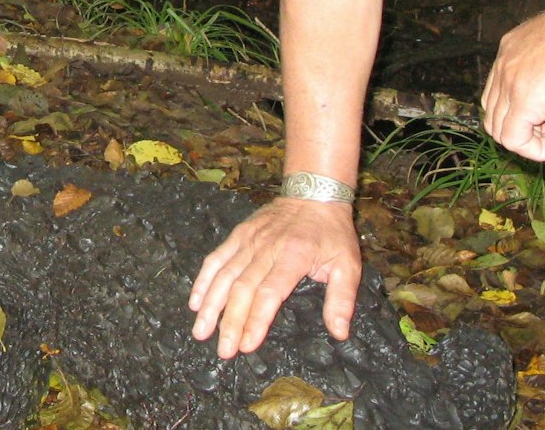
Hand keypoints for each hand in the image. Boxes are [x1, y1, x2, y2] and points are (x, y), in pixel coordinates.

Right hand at [188, 196, 359, 356]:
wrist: (313, 193)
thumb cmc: (332, 233)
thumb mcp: (348, 264)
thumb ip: (342, 299)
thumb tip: (340, 332)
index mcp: (293, 256)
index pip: (269, 293)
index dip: (255, 320)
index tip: (247, 345)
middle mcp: (265, 248)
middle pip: (242, 289)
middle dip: (230, 322)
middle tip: (223, 351)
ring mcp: (248, 240)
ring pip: (223, 276)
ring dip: (211, 306)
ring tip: (201, 332)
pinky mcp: (238, 235)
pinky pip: (216, 259)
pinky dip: (203, 280)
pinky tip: (195, 302)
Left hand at [481, 3, 544, 160]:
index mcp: (511, 48)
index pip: (500, 93)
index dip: (526, 113)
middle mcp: (503, 63)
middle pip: (496, 112)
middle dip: (529, 129)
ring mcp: (509, 80)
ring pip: (500, 129)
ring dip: (535, 143)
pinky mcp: (524, 99)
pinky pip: (515, 139)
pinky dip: (538, 150)